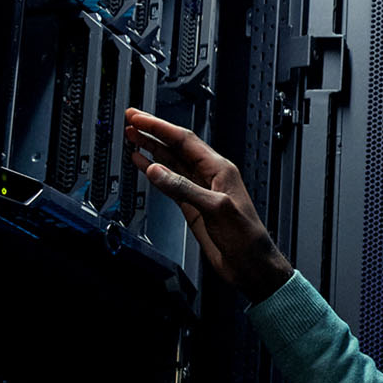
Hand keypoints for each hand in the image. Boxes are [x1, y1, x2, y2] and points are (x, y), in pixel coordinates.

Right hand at [124, 108, 293, 300]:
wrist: (250, 264)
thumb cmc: (246, 236)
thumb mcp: (216, 208)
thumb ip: (185, 189)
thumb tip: (157, 171)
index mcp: (219, 169)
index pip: (184, 140)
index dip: (160, 127)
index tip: (141, 118)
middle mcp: (209, 176)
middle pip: (175, 147)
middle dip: (152, 132)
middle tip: (131, 120)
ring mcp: (199, 190)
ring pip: (171, 163)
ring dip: (151, 149)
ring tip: (132, 137)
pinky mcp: (192, 206)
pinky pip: (169, 184)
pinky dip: (154, 173)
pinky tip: (142, 165)